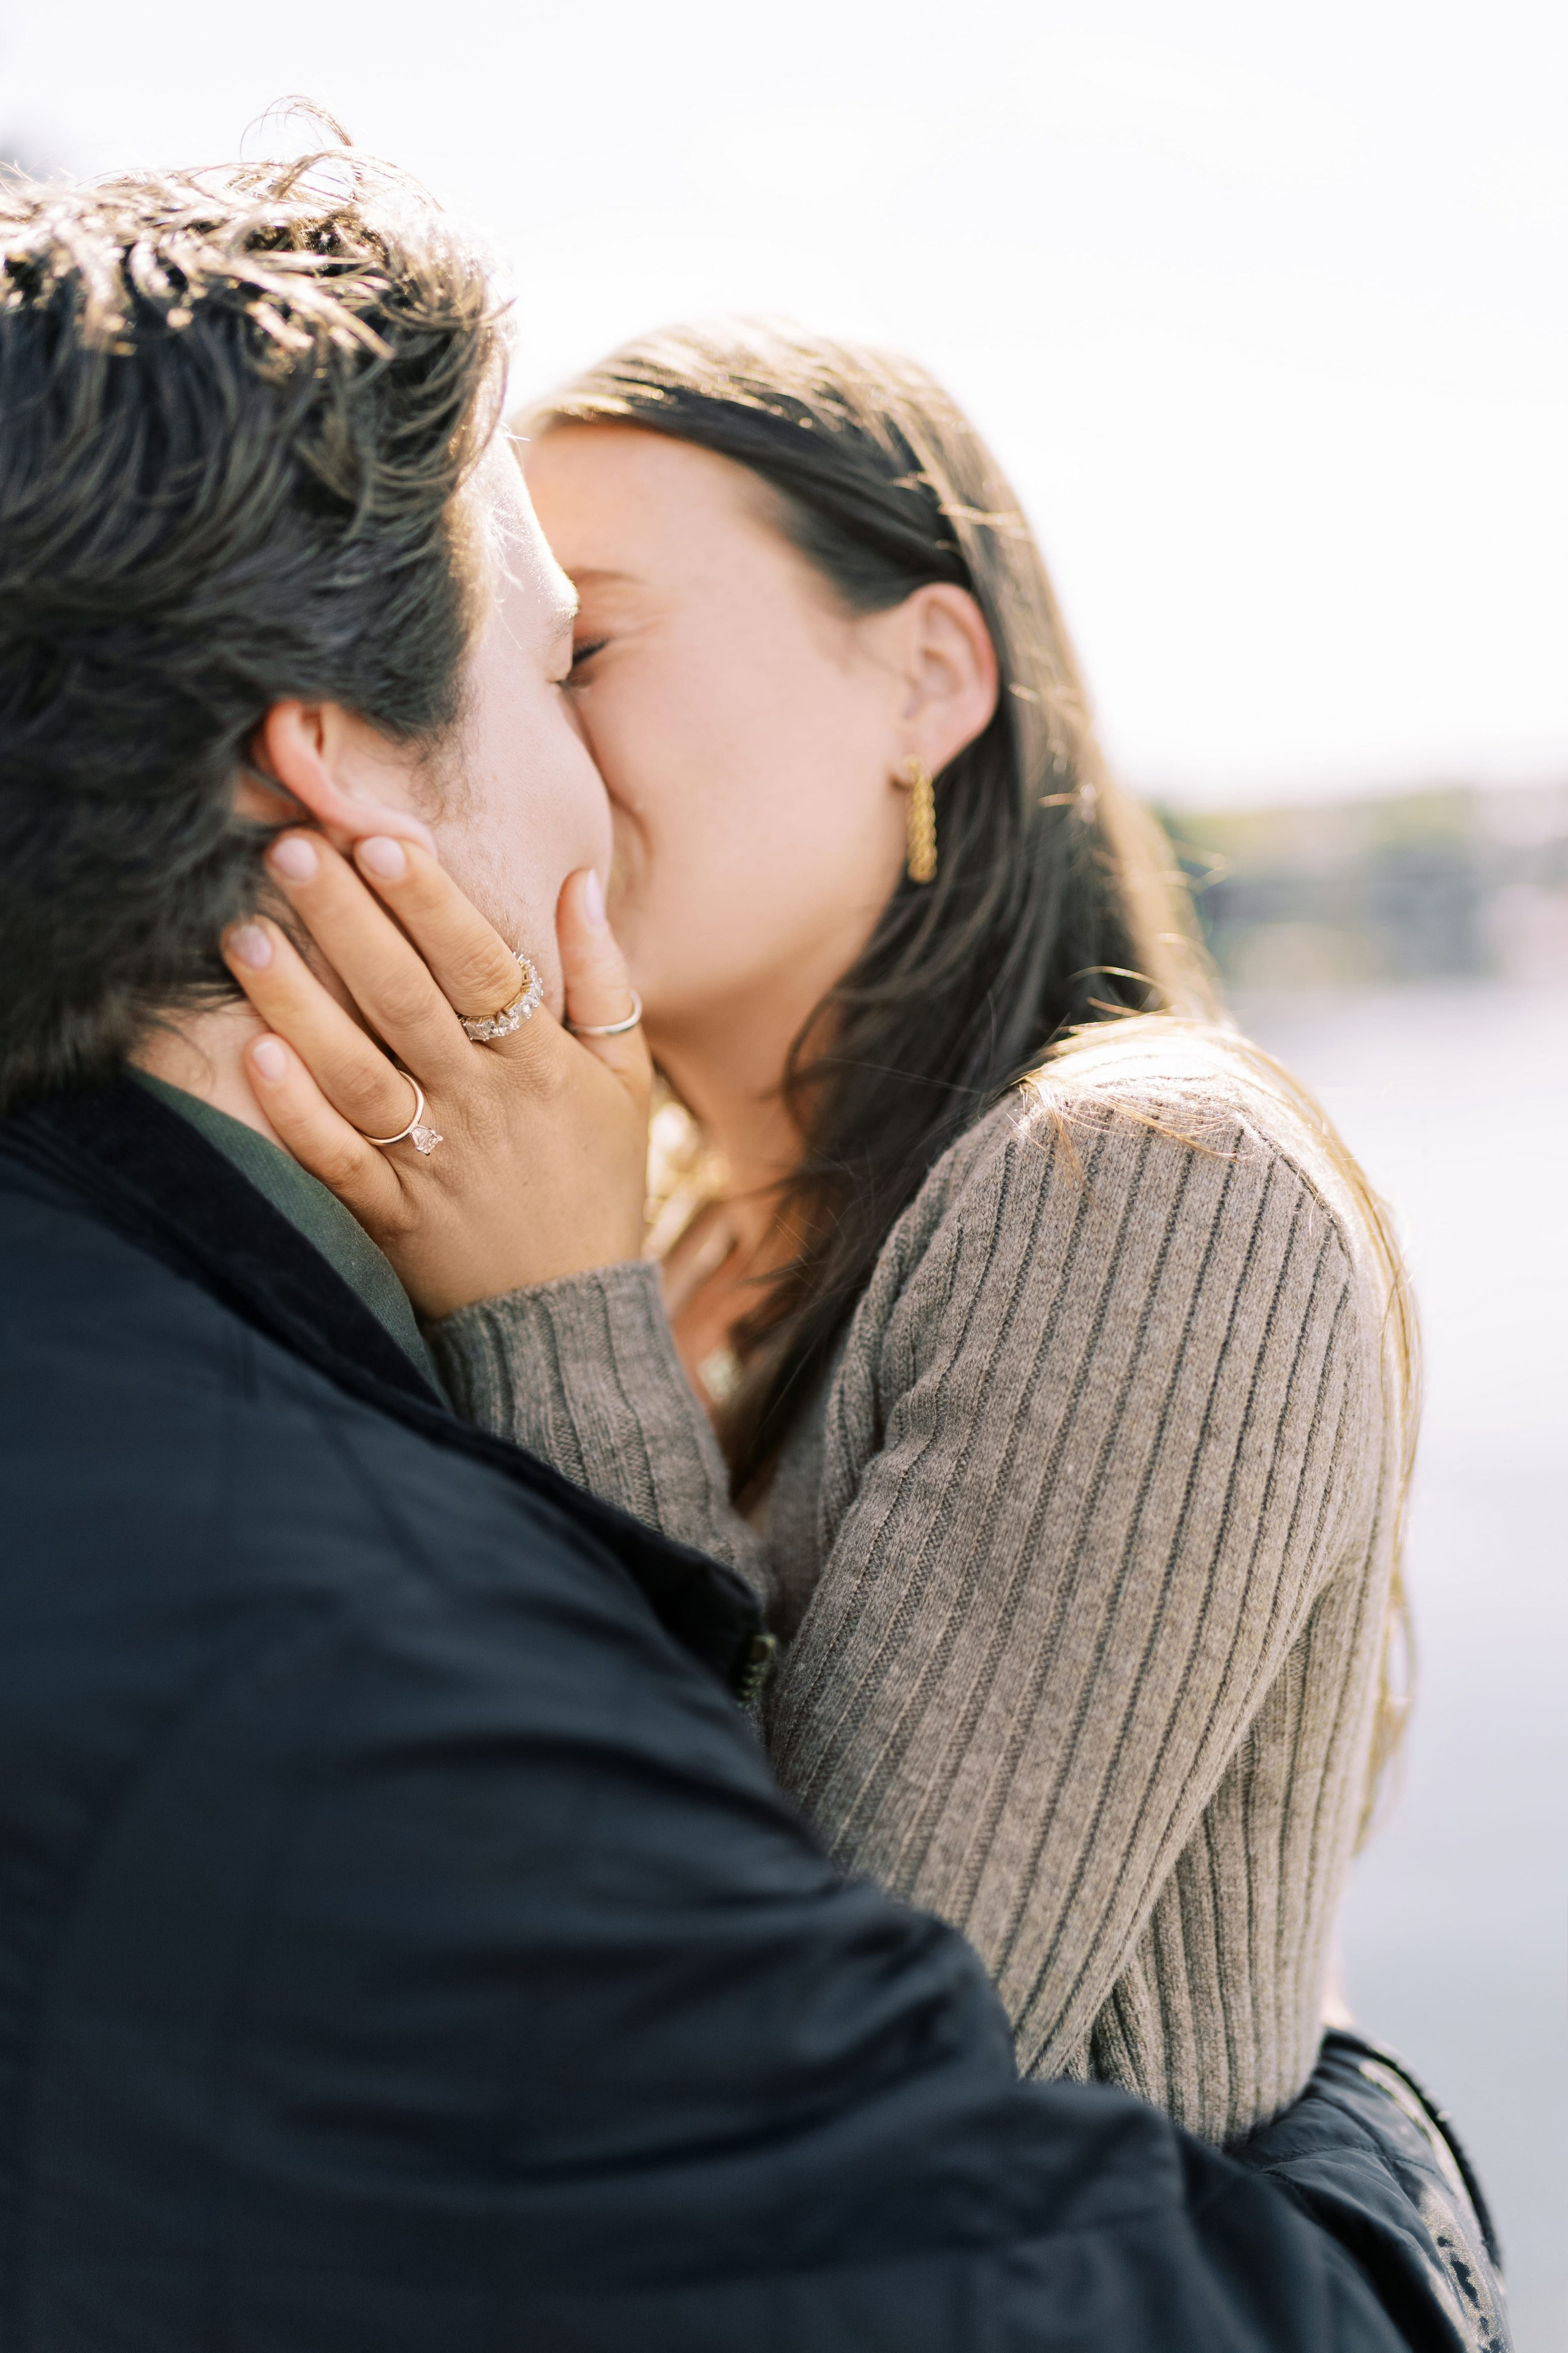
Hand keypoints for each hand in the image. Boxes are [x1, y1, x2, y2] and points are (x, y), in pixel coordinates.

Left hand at [223, 831, 650, 1319]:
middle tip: (288, 852)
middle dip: (347, 923)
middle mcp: (483, 1105)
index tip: (381, 842)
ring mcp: (434, 1162)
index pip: (481, 968)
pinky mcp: (392, 1216)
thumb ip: (602, 978)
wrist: (570, 1318)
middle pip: (406, 1002)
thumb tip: (579, 880)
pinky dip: (298, 1112)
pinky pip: (339, 1159)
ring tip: (243, 936)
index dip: (432, 905)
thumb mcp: (624, 1079)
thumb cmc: (596, 1182)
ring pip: (358, 1072)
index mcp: (540, 1064)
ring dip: (299, 1002)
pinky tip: (257, 1054)